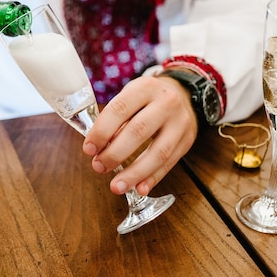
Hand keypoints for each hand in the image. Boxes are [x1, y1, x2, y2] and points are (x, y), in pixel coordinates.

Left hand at [82, 75, 197, 195]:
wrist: (183, 94)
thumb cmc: (148, 98)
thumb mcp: (131, 96)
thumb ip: (115, 117)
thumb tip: (97, 146)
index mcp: (145, 88)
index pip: (120, 109)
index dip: (102, 131)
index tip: (89, 149)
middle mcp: (166, 103)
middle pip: (139, 131)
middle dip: (115, 153)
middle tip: (99, 167)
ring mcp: (180, 123)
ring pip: (158, 152)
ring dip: (135, 173)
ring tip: (117, 186)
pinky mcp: (187, 141)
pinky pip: (170, 163)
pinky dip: (153, 178)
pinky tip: (139, 188)